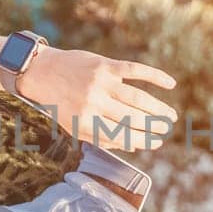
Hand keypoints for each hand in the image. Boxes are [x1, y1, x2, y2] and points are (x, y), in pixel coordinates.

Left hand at [18, 47, 176, 151]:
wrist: (41, 71)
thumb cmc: (59, 103)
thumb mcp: (73, 127)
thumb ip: (100, 138)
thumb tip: (132, 146)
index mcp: (87, 122)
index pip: (123, 136)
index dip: (144, 141)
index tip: (157, 142)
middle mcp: (95, 103)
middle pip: (134, 118)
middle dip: (155, 125)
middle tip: (167, 128)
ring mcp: (101, 83)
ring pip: (138, 98)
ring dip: (158, 108)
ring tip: (170, 115)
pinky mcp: (105, 65)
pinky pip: (136, 70)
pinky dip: (155, 77)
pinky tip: (170, 84)